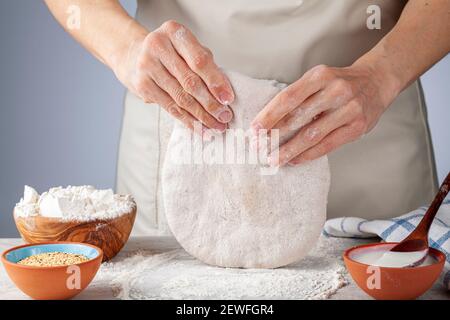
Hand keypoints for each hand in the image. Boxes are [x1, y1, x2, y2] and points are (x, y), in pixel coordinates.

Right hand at [114, 20, 233, 132]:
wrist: (133, 55)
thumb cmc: (170, 53)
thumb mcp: (188, 49)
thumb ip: (206, 65)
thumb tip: (224, 95)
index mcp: (174, 32)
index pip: (200, 61)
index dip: (216, 82)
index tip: (228, 99)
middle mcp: (158, 46)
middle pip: (190, 81)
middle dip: (211, 103)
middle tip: (224, 117)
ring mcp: (147, 66)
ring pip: (180, 97)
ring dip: (201, 115)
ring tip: (215, 126)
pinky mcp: (142, 85)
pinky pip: (170, 107)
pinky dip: (187, 120)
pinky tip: (199, 127)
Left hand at [251, 63, 398, 165]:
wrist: (377, 81)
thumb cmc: (340, 82)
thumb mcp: (319, 79)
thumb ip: (298, 95)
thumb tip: (268, 120)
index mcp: (320, 76)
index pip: (288, 97)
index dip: (269, 115)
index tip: (254, 129)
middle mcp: (336, 91)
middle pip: (298, 117)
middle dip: (275, 134)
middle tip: (258, 147)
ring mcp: (349, 109)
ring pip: (312, 135)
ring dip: (289, 150)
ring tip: (273, 159)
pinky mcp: (357, 127)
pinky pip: (327, 145)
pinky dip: (308, 155)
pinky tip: (294, 160)